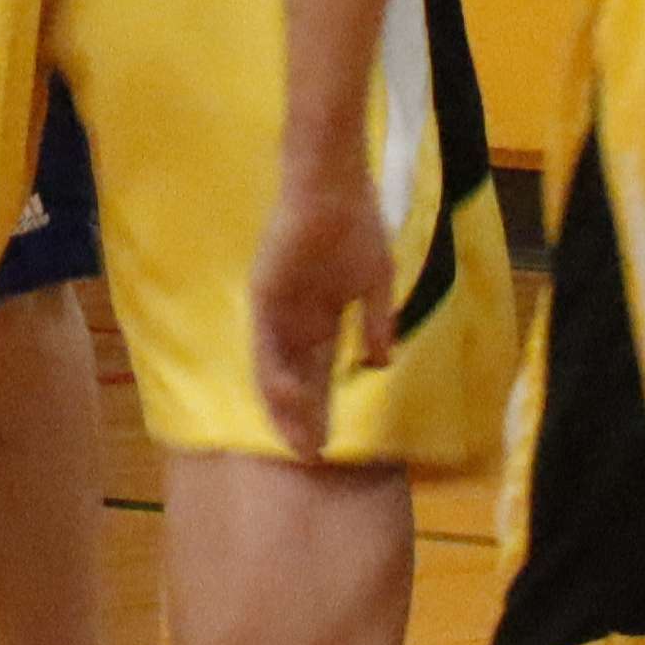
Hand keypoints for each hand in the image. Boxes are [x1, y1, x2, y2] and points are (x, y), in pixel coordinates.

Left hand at [247, 164, 395, 452]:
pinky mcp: (264, 297)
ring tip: (299, 442)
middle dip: (303, 418)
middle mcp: (295, 320)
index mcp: (321, 316)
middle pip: (296, 379)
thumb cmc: (357, 226)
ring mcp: (278, 311)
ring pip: (276, 370)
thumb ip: (376, 324)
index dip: (323, 406)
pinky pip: (265, 345)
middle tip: (311, 456)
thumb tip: (380, 365)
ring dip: (286, 407)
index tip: (331, 442)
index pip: (318, 372)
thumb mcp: (375, 282)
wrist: (333, 188)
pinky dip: (274, 375)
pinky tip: (288, 402)